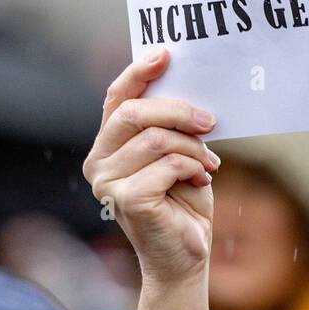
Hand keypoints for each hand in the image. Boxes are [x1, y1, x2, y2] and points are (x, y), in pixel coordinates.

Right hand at [83, 47, 219, 309]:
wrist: (187, 255)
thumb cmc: (185, 202)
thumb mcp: (181, 154)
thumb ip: (173, 126)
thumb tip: (190, 90)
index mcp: (108, 145)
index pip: (115, 98)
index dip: (138, 72)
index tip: (166, 53)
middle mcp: (98, 161)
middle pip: (133, 113)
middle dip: (178, 110)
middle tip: (211, 121)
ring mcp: (107, 182)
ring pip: (156, 139)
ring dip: (194, 147)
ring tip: (210, 163)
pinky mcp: (126, 200)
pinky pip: (167, 165)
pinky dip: (193, 167)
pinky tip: (202, 180)